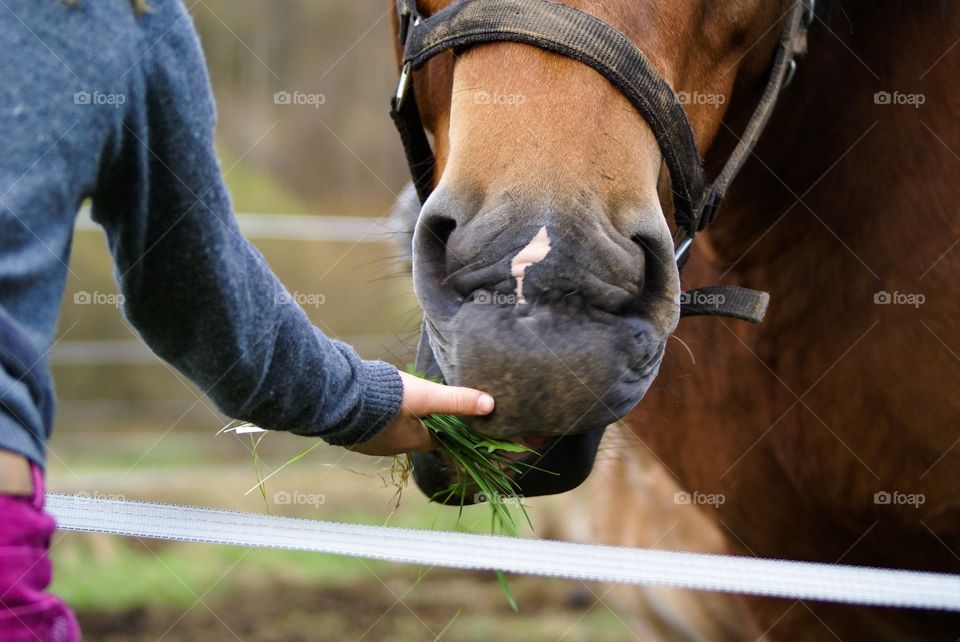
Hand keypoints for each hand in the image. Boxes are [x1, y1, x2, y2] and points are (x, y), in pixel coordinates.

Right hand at [348, 371, 494, 455]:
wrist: (341, 399)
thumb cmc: (389, 399)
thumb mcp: (428, 396)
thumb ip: (457, 400)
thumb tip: (490, 405)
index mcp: (414, 441)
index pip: (438, 439)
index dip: (445, 428)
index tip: (447, 416)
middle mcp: (393, 448)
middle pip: (414, 436)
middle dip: (419, 423)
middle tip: (421, 402)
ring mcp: (370, 445)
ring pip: (390, 433)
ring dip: (395, 420)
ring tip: (395, 401)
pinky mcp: (352, 436)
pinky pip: (369, 429)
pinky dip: (374, 420)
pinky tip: (371, 405)